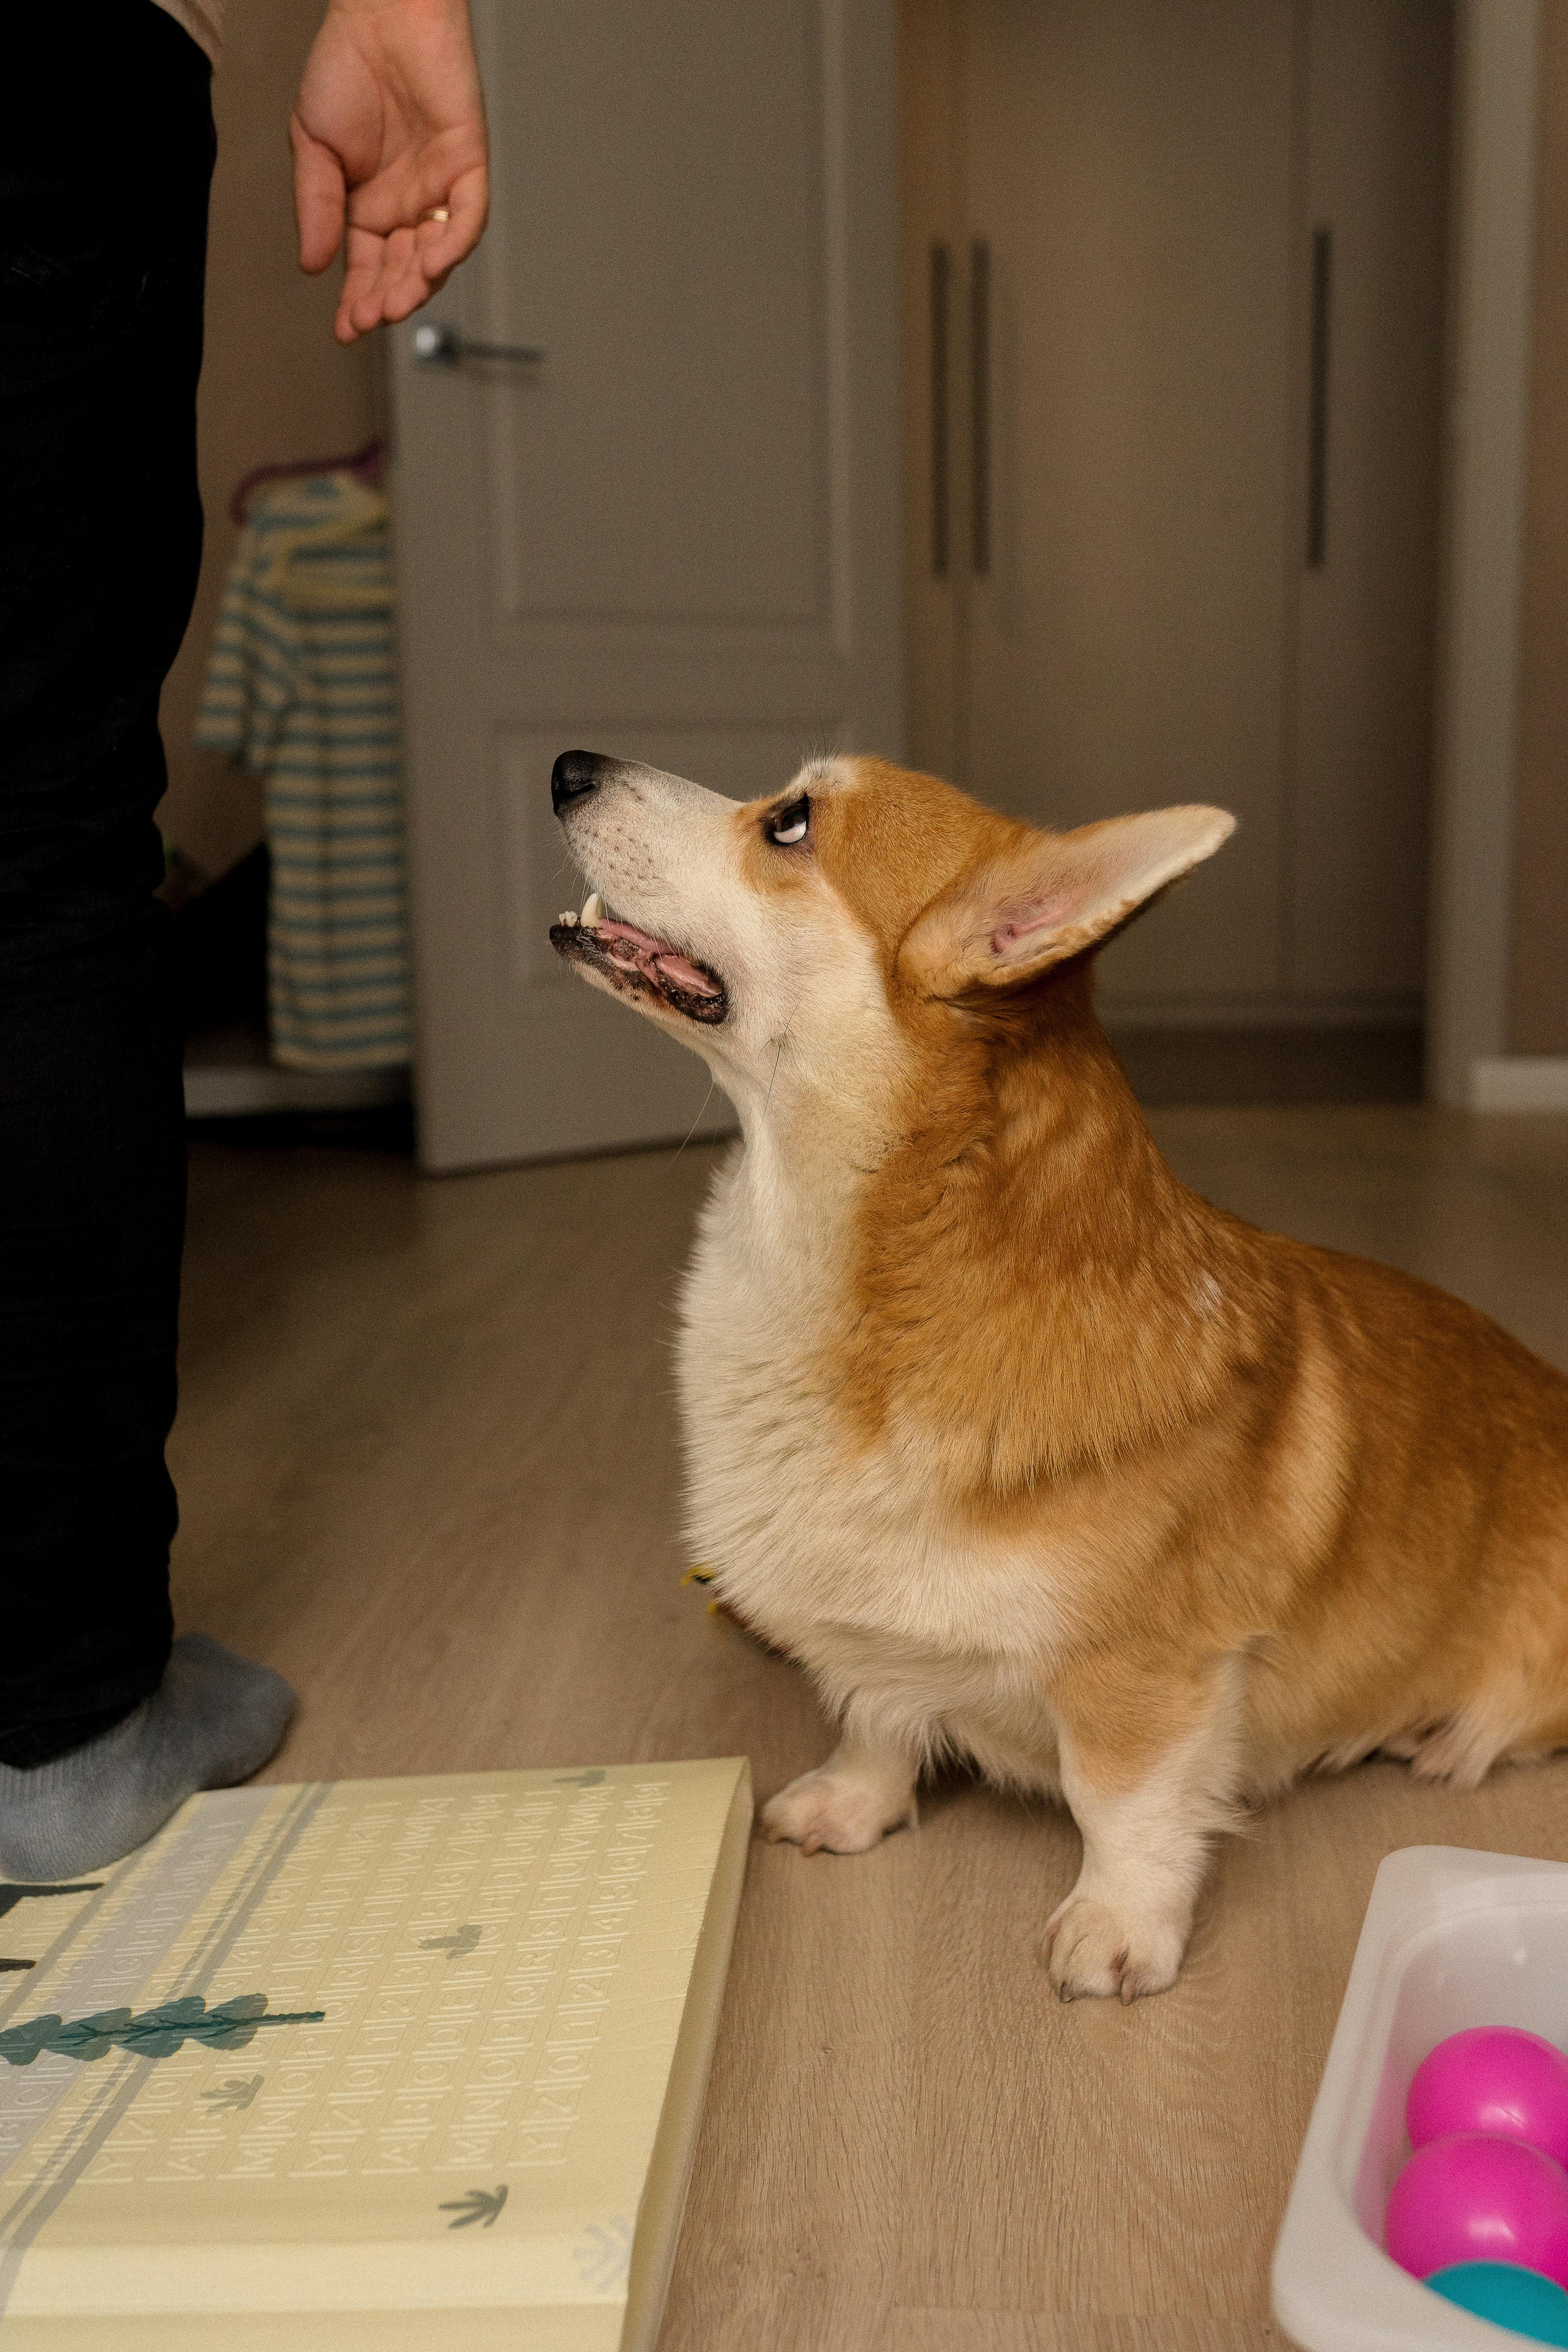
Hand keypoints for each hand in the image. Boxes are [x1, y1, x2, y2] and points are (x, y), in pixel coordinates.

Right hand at [292, 0, 489, 344]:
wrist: (378, 14)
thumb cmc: (343, 69)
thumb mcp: (312, 144)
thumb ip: (316, 205)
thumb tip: (311, 265)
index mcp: (366, 206)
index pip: (366, 268)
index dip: (357, 300)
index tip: (345, 330)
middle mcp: (406, 206)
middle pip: (401, 270)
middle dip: (386, 299)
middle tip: (369, 319)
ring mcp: (439, 190)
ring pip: (435, 255)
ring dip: (417, 283)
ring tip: (394, 304)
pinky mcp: (468, 166)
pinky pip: (467, 218)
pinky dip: (452, 245)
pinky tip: (431, 266)